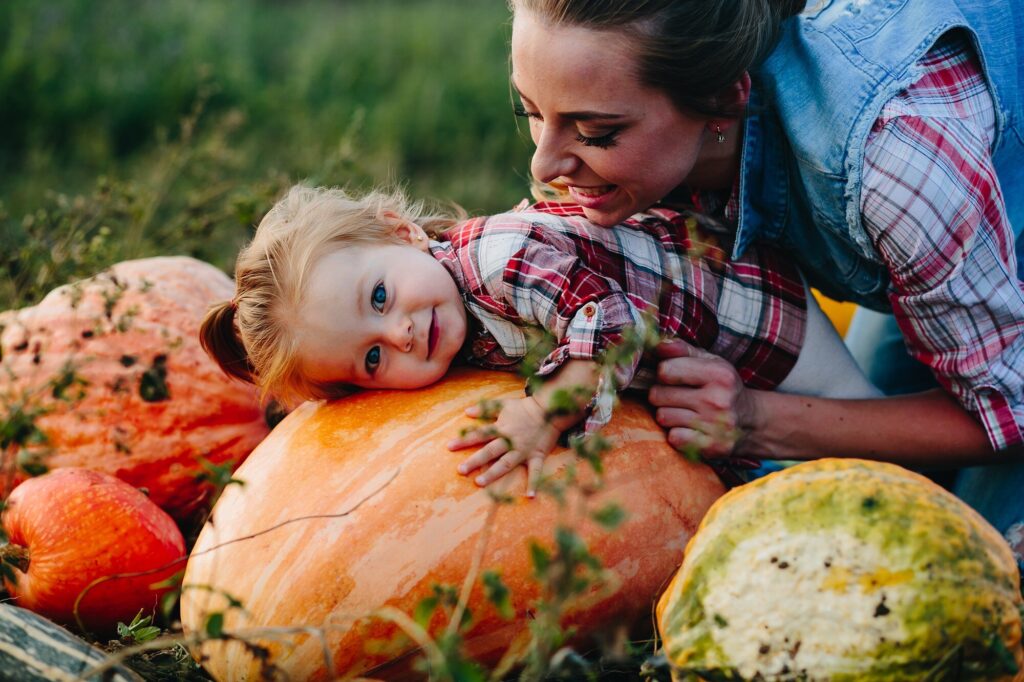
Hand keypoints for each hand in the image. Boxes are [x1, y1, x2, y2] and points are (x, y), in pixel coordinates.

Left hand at [448, 395, 560, 496]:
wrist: (549, 410)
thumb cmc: (524, 407)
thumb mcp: (503, 404)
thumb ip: (485, 408)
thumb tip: (466, 412)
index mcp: (501, 428)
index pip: (479, 434)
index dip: (464, 440)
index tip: (449, 447)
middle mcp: (510, 441)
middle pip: (490, 452)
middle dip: (475, 461)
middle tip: (460, 470)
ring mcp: (523, 450)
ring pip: (506, 464)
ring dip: (493, 473)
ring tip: (479, 483)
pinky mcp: (537, 455)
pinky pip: (536, 471)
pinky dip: (534, 483)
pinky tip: (530, 496)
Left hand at [647, 339, 756, 458]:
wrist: (752, 422)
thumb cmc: (723, 387)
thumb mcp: (710, 361)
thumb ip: (682, 350)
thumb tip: (658, 346)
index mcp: (718, 373)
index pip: (665, 370)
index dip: (664, 373)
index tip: (673, 377)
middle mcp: (718, 399)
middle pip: (658, 395)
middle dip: (661, 394)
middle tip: (676, 396)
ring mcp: (715, 425)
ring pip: (662, 417)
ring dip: (667, 414)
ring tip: (683, 411)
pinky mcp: (711, 446)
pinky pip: (673, 437)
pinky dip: (677, 434)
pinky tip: (689, 428)